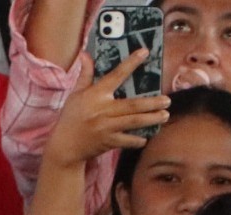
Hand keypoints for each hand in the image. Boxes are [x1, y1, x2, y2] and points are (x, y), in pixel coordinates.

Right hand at [45, 48, 166, 165]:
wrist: (63, 147)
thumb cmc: (71, 118)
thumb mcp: (76, 95)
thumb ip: (85, 75)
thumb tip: (85, 55)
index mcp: (95, 95)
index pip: (116, 75)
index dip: (131, 63)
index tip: (144, 52)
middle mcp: (102, 110)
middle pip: (133, 105)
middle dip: (153, 103)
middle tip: (167, 100)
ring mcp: (106, 127)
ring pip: (134, 122)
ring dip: (152, 118)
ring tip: (164, 115)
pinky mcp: (108, 142)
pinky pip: (127, 140)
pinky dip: (138, 139)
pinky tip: (147, 137)